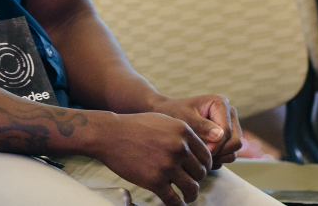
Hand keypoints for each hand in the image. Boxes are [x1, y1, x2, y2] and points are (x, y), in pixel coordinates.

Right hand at [93, 111, 212, 205]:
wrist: (110, 134)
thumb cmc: (135, 126)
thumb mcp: (164, 120)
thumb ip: (181, 133)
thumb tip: (195, 148)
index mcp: (183, 131)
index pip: (206, 155)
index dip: (205, 166)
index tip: (200, 172)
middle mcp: (178, 148)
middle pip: (201, 172)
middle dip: (197, 180)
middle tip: (192, 183)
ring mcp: (167, 165)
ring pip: (192, 188)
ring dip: (192, 195)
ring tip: (188, 197)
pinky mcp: (155, 181)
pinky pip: (173, 200)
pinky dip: (177, 205)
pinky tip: (177, 204)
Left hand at [151, 94, 242, 167]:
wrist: (167, 116)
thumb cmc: (174, 114)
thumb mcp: (184, 119)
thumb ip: (201, 127)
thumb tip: (220, 136)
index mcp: (220, 103)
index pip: (227, 132)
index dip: (214, 145)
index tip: (198, 150)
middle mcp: (229, 114)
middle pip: (236, 142)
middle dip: (218, 152)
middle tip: (199, 155)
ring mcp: (230, 126)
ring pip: (233, 151)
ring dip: (217, 157)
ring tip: (198, 155)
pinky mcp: (227, 138)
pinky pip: (228, 155)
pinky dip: (216, 159)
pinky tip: (200, 155)